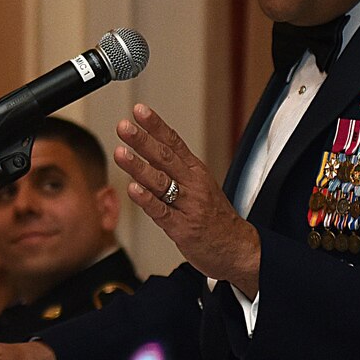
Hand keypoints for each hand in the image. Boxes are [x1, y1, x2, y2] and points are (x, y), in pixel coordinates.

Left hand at [114, 103, 261, 294]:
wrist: (238, 248)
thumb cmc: (215, 218)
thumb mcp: (200, 186)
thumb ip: (175, 170)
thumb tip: (148, 150)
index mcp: (196, 171)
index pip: (174, 142)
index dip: (156, 125)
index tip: (139, 110)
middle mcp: (192, 184)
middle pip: (165, 157)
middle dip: (143, 140)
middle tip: (124, 126)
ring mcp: (187, 205)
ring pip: (160, 182)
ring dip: (139, 166)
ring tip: (121, 152)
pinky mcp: (181, 228)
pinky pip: (161, 211)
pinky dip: (147, 200)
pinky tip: (133, 189)